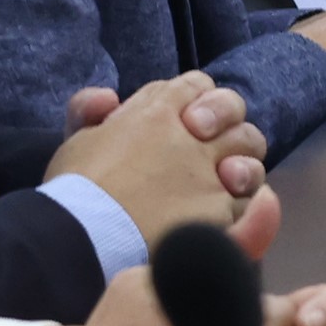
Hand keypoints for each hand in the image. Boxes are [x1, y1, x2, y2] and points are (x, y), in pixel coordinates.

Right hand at [46, 76, 265, 234]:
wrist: (83, 240)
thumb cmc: (75, 190)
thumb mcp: (76, 140)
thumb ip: (91, 111)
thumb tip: (110, 98)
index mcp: (158, 112)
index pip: (197, 85)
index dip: (196, 98)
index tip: (186, 118)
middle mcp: (192, 139)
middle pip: (234, 114)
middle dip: (228, 126)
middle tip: (208, 148)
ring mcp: (210, 176)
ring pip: (250, 158)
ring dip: (242, 167)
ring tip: (224, 180)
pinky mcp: (219, 214)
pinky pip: (247, 204)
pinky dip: (239, 205)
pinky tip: (221, 212)